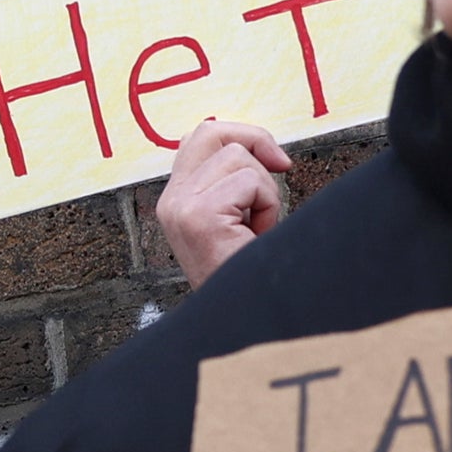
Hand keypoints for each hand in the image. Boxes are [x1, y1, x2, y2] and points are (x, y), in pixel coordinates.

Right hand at [156, 120, 297, 286]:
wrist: (244, 319)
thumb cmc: (247, 273)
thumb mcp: (234, 219)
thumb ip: (232, 183)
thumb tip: (266, 150)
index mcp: (175, 200)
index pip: (199, 138)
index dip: (240, 135)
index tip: (273, 159)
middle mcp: (170, 201)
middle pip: (211, 132)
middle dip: (254, 142)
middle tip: (281, 167)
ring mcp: (181, 208)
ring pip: (238, 157)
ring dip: (265, 190)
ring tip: (257, 226)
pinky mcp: (199, 216)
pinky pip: (249, 182)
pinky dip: (268, 206)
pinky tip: (257, 234)